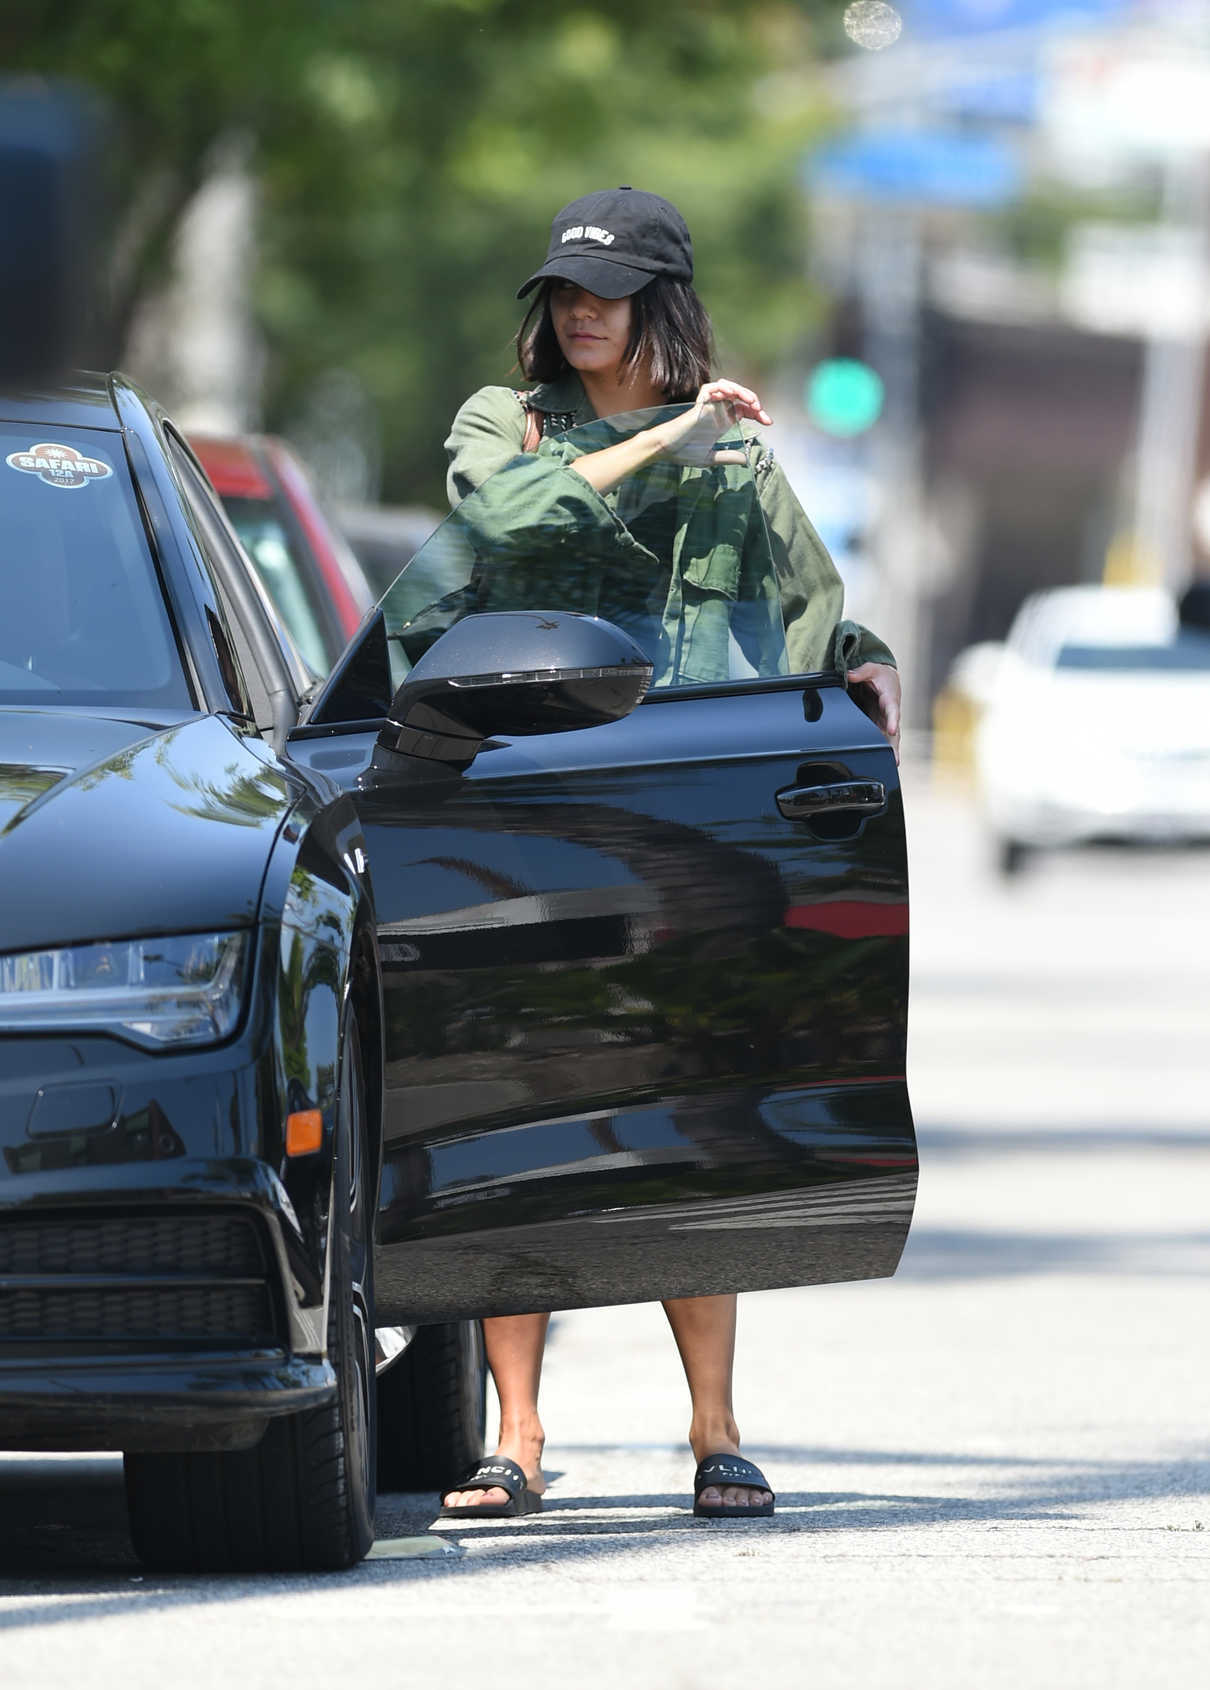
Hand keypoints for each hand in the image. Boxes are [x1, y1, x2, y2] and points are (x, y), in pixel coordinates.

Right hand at [649, 379, 772, 465]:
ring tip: (751, 401)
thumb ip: (727, 457)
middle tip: (761, 411)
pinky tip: (732, 394)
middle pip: (740, 397)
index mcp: (722, 422)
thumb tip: (745, 460)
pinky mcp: (699, 403)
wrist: (666, 450)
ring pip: (729, 388)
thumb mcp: (711, 458)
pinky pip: (711, 387)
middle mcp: (718, 411)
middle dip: (754, 401)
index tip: (768, 422)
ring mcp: (709, 405)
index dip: (758, 414)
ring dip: (742, 391)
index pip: (745, 410)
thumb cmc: (684, 452)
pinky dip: (723, 387)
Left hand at [847, 661, 900, 763]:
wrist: (886, 680)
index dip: (893, 721)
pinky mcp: (878, 726)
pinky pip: (879, 740)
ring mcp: (884, 722)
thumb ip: (861, 672)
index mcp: (890, 699)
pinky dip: (880, 751)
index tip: (892, 730)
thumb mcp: (872, 669)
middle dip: (894, 746)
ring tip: (890, 766)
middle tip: (895, 760)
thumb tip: (848, 675)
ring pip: (888, 740)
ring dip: (889, 753)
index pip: (893, 711)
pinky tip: (878, 763)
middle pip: (893, 733)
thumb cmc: (880, 675)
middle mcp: (889, 714)